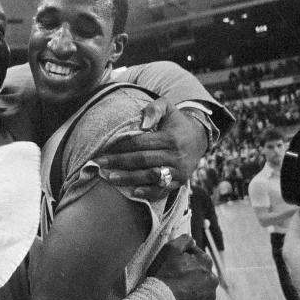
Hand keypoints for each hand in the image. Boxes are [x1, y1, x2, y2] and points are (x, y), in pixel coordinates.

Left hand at [92, 99, 207, 199]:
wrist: (199, 138)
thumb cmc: (176, 122)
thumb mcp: (167, 107)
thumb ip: (153, 110)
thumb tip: (142, 124)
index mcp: (171, 138)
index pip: (141, 143)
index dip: (122, 147)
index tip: (104, 150)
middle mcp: (176, 155)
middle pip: (143, 160)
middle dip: (119, 163)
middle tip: (99, 165)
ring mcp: (179, 171)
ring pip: (151, 176)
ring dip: (129, 178)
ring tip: (110, 178)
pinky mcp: (180, 182)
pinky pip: (163, 189)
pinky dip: (148, 192)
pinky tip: (133, 192)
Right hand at [147, 235, 217, 299]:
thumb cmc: (164, 275)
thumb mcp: (170, 250)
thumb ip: (184, 240)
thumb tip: (192, 240)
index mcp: (206, 261)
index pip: (196, 254)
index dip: (184, 257)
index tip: (174, 263)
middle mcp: (212, 277)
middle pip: (200, 270)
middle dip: (190, 271)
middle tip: (175, 276)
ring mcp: (210, 294)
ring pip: (201, 285)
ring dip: (193, 284)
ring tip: (178, 289)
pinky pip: (201, 298)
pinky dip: (193, 297)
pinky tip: (182, 297)